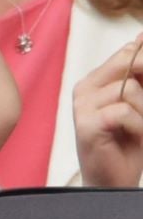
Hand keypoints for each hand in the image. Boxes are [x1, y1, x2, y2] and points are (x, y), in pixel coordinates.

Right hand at [74, 33, 142, 186]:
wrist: (113, 181)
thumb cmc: (128, 144)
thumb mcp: (141, 104)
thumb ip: (140, 75)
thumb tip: (141, 37)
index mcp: (95, 81)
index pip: (128, 52)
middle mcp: (84, 89)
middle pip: (127, 62)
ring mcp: (82, 107)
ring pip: (130, 90)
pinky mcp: (86, 125)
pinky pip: (123, 111)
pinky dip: (139, 125)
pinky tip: (135, 136)